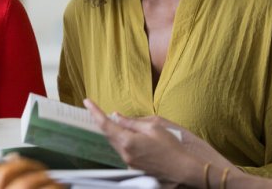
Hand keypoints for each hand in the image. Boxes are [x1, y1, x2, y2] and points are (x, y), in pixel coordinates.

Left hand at [84, 99, 214, 185]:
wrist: (184, 169)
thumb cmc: (171, 147)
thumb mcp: (153, 127)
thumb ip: (132, 122)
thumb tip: (116, 116)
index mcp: (127, 141)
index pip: (105, 124)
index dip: (94, 111)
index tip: (87, 101)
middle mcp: (124, 153)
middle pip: (108, 134)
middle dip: (105, 122)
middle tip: (101, 110)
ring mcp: (129, 162)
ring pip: (116, 143)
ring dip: (115, 132)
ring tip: (120, 123)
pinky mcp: (134, 167)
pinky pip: (123, 151)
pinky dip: (123, 141)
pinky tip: (131, 137)